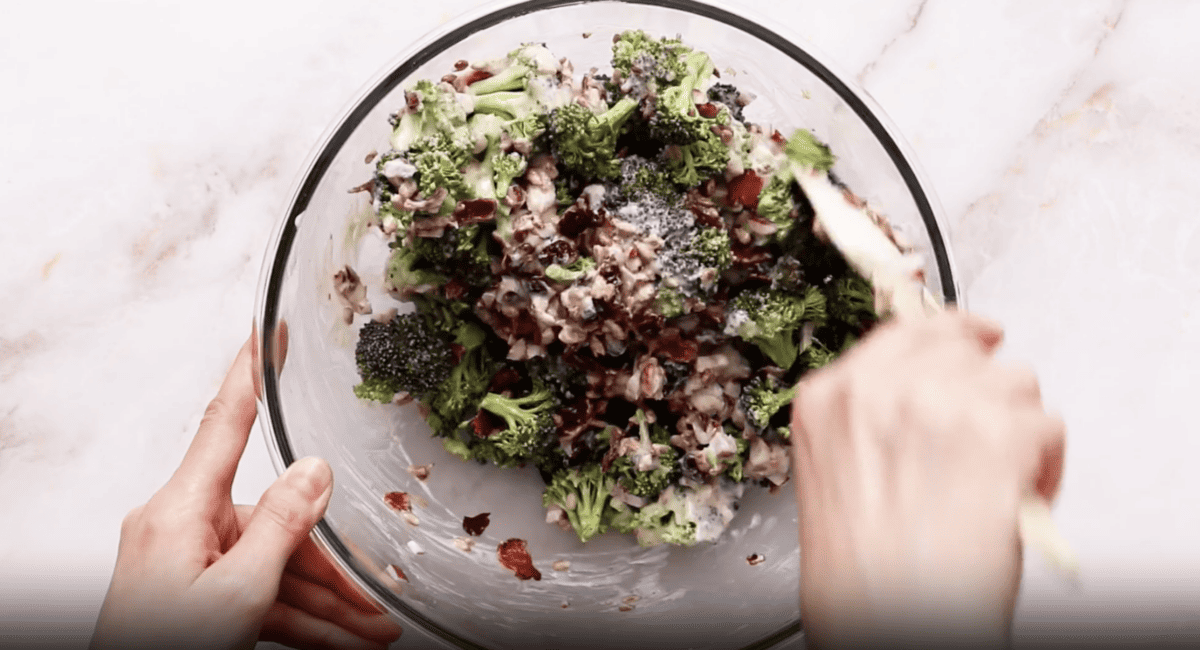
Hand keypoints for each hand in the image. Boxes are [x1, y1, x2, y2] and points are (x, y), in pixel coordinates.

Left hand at [91, 336, 402, 649]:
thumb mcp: (237, 593)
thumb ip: (281, 527)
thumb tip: (314, 470)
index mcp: (180, 510)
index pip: (224, 421)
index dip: (251, 371)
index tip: (268, 331)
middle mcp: (183, 527)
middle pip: (276, 521)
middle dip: (332, 565)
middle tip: (379, 596)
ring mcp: (189, 562)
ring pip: (276, 566)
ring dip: (327, 602)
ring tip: (374, 632)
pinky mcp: (196, 593)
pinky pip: (260, 592)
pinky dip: (301, 617)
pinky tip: (343, 639)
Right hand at [791, 311, 1064, 648]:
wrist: (887, 622)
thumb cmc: (860, 576)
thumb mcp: (835, 473)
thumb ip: (873, 418)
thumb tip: (929, 391)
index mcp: (829, 398)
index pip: (904, 331)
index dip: (951, 337)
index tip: (973, 336)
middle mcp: (880, 388)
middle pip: (964, 347)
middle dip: (984, 389)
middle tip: (986, 438)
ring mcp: (940, 404)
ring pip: (1014, 380)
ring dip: (1017, 427)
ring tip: (996, 481)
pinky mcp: (999, 432)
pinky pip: (1047, 423)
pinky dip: (1045, 465)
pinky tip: (1016, 498)